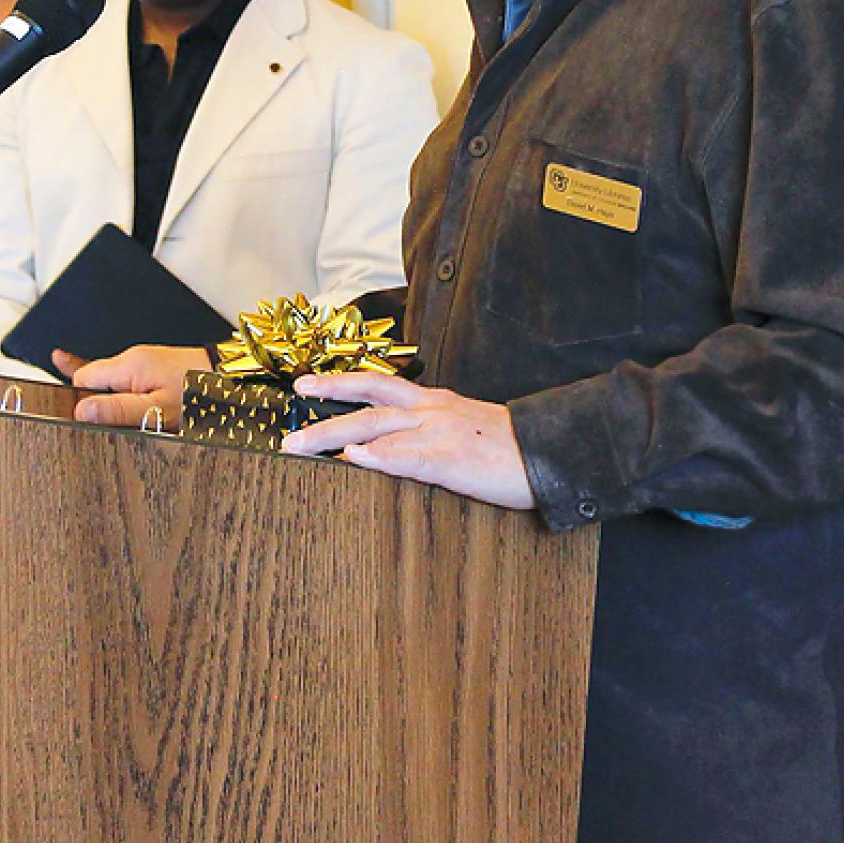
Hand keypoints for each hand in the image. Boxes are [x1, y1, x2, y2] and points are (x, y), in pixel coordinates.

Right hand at [57, 344, 207, 428]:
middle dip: (97, 402)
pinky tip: (103, 391)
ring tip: (128, 419)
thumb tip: (81, 412)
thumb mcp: (157, 409)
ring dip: (116, 401)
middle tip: (109, 423)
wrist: (231, 376)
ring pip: (114, 383)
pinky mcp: (155, 367)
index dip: (80, 401)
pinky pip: (129, 377)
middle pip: (96, 381)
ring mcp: (144, 362)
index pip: (82, 378)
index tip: (83, 420)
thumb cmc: (199, 392)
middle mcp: (133, 359)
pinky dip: (118, 387)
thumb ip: (118, 410)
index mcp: (129, 365)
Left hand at [280, 370, 535, 510]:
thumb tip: (391, 452)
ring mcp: (440, 430)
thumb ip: (431, 437)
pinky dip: (376, 456)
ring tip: (299, 445)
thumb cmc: (513, 451)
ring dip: (332, 434)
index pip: (381, 384)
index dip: (343, 382)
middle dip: (326, 399)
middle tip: (290, 408)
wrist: (553, 455)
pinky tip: (351, 460)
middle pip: (369, 396)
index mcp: (436, 402)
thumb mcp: (467, 432)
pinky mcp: (451, 458)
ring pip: (375, 424)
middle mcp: (433, 408)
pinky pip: (406, 456)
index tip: (309, 385)